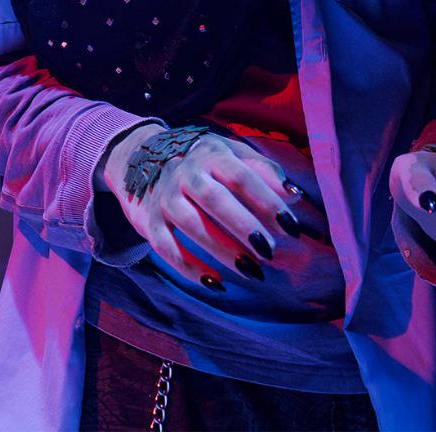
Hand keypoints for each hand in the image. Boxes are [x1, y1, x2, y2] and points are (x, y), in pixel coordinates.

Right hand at [100, 123, 318, 291]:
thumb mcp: (231, 154)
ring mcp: (164, 197)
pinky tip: (216, 282)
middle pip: (214, 199)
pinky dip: (189, 268)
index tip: (291, 228)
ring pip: (191, 224)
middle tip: (269, 252)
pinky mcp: (150, 221)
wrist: (141, 160)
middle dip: (243, 226)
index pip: (240, 176)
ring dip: (222, 250)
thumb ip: (263, 171)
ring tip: (252, 271)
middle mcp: (184, 173)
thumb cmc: (204, 163)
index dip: (267, 201)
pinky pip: (166, 247)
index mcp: (210, 155)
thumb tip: (295, 195)